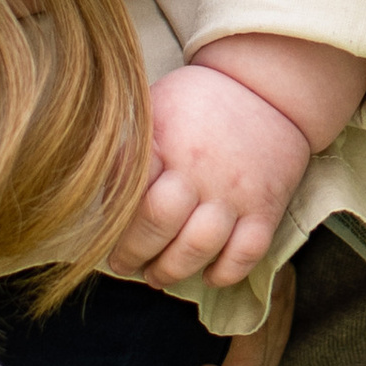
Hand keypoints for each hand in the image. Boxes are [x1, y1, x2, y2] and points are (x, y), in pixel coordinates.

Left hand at [117, 61, 314, 290]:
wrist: (264, 89)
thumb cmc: (197, 104)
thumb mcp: (153, 110)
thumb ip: (127, 153)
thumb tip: (99, 198)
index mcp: (165, 143)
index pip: (129, 194)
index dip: (114, 225)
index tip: (107, 240)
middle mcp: (199, 169)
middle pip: (159, 225)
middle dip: (135, 255)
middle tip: (126, 266)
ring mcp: (235, 191)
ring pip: (199, 246)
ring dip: (173, 270)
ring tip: (159, 276)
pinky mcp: (266, 207)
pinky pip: (246, 253)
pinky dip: (225, 272)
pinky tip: (208, 273)